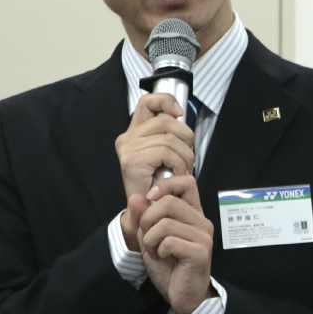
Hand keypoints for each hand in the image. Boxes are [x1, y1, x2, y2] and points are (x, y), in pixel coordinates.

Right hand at [116, 93, 194, 250]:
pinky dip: (177, 164)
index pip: (149, 102)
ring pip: (170, 139)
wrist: (148, 212)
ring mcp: (128, 149)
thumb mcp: (166, 154)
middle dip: (185, 139)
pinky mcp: (132, 161)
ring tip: (180, 170)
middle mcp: (127, 138)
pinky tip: (174, 174)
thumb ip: (169, 134)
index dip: (166, 101)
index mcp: (134, 132)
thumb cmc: (160, 184)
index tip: (179, 113)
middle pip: (167, 121)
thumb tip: (179, 113)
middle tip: (185, 159)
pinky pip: (166, 152)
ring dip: (184, 156)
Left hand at [134, 175, 215, 313]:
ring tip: (157, 251)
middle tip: (149, 237)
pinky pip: (169, 241)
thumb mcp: (149, 238)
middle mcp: (201, 222)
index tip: (151, 200)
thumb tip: (138, 197)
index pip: (187, 182)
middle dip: (147, 219)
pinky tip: (166, 258)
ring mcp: (203, 236)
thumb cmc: (170, 266)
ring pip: (165, 223)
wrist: (183, 296)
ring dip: (151, 239)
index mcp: (192, 214)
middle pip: (168, 202)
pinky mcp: (200, 252)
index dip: (165, 185)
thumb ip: (142, 217)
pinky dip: (159, 251)